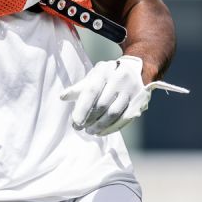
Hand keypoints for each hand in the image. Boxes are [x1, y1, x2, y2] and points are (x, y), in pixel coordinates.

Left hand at [59, 55, 188, 135]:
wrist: (134, 70)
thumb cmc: (108, 75)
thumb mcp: (94, 76)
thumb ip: (79, 88)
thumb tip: (62, 97)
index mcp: (105, 70)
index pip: (92, 90)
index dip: (83, 107)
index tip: (75, 122)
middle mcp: (120, 78)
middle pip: (103, 104)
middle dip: (90, 119)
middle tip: (80, 128)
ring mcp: (131, 89)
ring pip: (114, 113)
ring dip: (100, 125)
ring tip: (90, 131)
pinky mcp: (139, 100)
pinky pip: (125, 118)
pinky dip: (112, 128)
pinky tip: (102, 132)